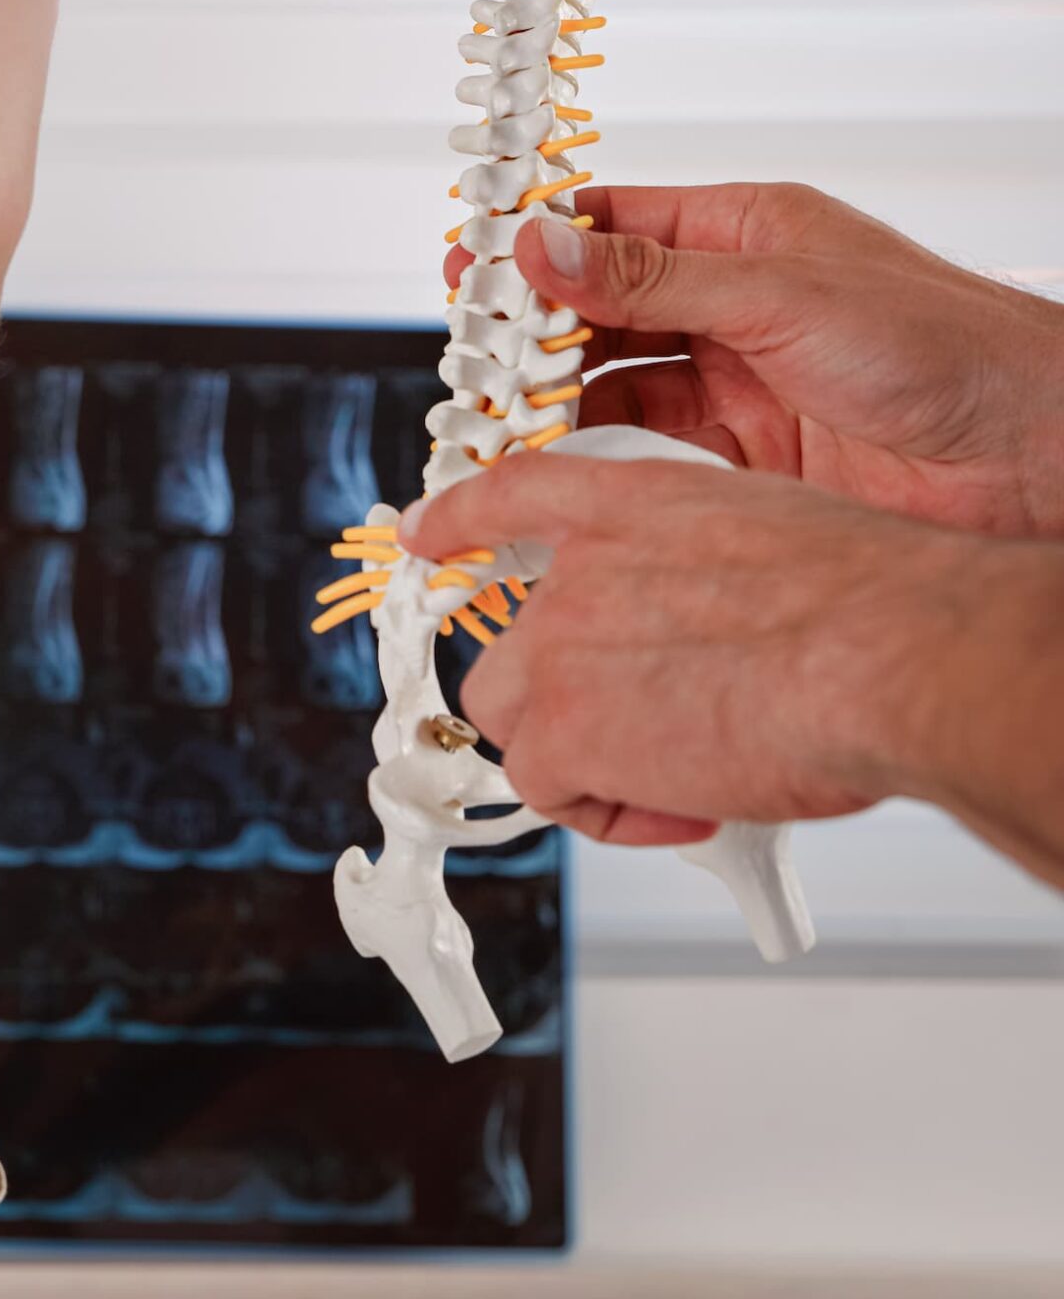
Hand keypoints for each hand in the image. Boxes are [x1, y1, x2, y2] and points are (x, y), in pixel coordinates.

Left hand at [399, 452, 1048, 844]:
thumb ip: (709, 580)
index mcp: (632, 507)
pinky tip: (690, 803)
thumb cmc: (871, 608)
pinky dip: (614, 815)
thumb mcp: (773, 543)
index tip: (426, 536)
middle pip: (510, 653)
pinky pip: (552, 792)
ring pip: (517, 727)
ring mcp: (556, 649)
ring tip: (679, 775)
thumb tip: (726, 638)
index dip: (461, 521)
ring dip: (582, 764)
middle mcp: (578, 571)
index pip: (516, 496)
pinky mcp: (562, 732)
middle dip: (564, 705)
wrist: (884, 655)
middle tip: (646, 733)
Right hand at [443, 183, 1063, 537]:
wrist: (1032, 459)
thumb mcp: (779, 293)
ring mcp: (737, 381)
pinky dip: (593, 455)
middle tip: (470, 353)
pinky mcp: (744, 456)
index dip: (535, 242)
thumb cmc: (947, 350)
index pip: (612, 224)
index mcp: (745, 234)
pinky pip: (645, 448)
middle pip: (598, 307)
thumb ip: (652, 277)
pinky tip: (555, 460)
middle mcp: (734, 303)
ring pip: (612, 381)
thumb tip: (545, 244)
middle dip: (529, 327)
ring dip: (553, 396)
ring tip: (496, 413)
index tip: (469, 265)